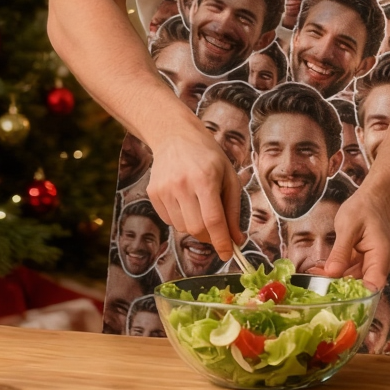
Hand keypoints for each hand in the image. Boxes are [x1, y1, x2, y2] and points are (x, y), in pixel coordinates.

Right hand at [146, 113, 243, 260]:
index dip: (222, 242)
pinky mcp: (153, 193)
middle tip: (217, 230)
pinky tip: (185, 200)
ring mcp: (164, 189)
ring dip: (195, 226)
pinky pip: (169, 221)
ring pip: (182, 228)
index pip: (213, 220)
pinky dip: (181, 219)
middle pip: (196, 229)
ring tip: (199, 205)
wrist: (175, 136)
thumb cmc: (208, 156)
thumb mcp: (228, 176)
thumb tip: (237, 240)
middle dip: (209, 236)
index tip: (229, 254)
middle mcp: (182, 185)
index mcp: (205, 178)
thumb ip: (233, 210)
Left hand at [321, 188, 389, 291]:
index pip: (373, 286)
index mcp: (380, 257)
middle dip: (339, 289)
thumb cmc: (364, 209)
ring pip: (352, 280)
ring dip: (334, 281)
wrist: (373, 199)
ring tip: (312, 278)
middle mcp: (378, 265)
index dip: (356, 296)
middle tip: (315, 287)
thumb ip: (340, 251)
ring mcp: (370, 264)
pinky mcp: (362, 262)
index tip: (334, 296)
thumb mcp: (348, 227)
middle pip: (360, 286)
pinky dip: (336, 272)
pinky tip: (319, 271)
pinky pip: (349, 272)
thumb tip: (331, 273)